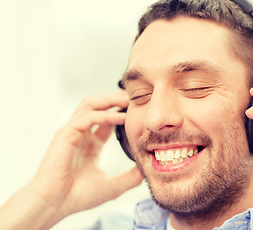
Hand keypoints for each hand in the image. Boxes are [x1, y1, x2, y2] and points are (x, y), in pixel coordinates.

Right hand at [24, 91, 142, 227]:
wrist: (55, 205)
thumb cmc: (78, 197)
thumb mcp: (112, 186)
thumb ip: (129, 177)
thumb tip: (147, 171)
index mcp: (91, 145)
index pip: (107, 121)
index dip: (121, 112)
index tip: (138, 109)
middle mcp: (81, 135)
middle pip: (98, 107)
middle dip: (115, 99)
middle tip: (135, 97)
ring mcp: (73, 133)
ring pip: (90, 105)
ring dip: (109, 100)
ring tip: (128, 99)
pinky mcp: (66, 134)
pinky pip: (87, 117)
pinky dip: (105, 115)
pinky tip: (121, 117)